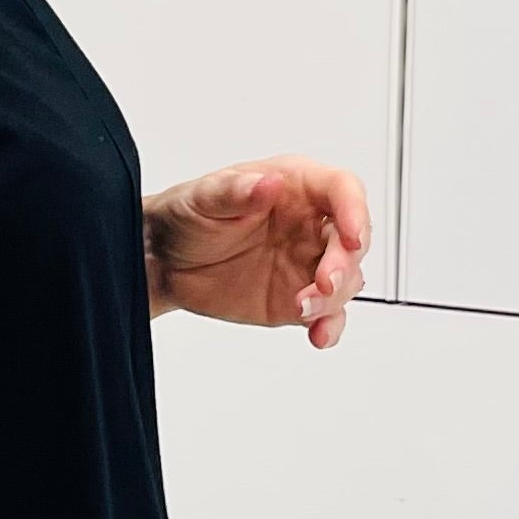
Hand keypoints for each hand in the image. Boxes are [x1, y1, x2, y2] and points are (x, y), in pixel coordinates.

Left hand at [143, 156, 369, 346]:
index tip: (352, 236)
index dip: (355, 211)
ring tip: (302, 308)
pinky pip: (328, 314)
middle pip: (352, 240)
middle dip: (345, 263)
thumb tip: (268, 183)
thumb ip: (236, 190)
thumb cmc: (185, 216)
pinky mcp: (298, 298)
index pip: (342, 189)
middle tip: (323, 283)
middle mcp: (310, 223)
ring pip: (347, 280)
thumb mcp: (203, 197)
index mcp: (295, 186)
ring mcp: (307, 263)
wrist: (163, 262)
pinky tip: (318, 335)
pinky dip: (330, 325)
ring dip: (334, 298)